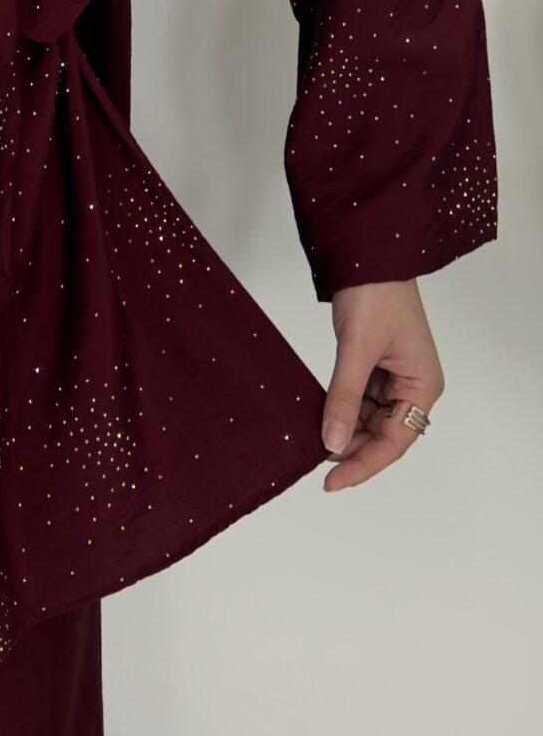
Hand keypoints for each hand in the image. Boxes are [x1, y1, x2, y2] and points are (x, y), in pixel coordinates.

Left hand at [320, 278, 441, 490]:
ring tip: (312, 440)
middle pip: (382, 435)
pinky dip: (339, 409)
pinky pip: (357, 399)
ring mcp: (393, 377)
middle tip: (314, 462)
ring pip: (367, 420)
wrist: (368, 254)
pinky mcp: (374, 366)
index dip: (363, 465)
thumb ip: (344, 397)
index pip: (394, 442)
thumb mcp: (357, 349)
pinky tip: (318, 417)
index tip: (332, 481)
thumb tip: (332, 442)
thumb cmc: (377, 293)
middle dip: (350, 449)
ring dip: (342, 430)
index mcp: (423, 385)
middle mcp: (413, 385)